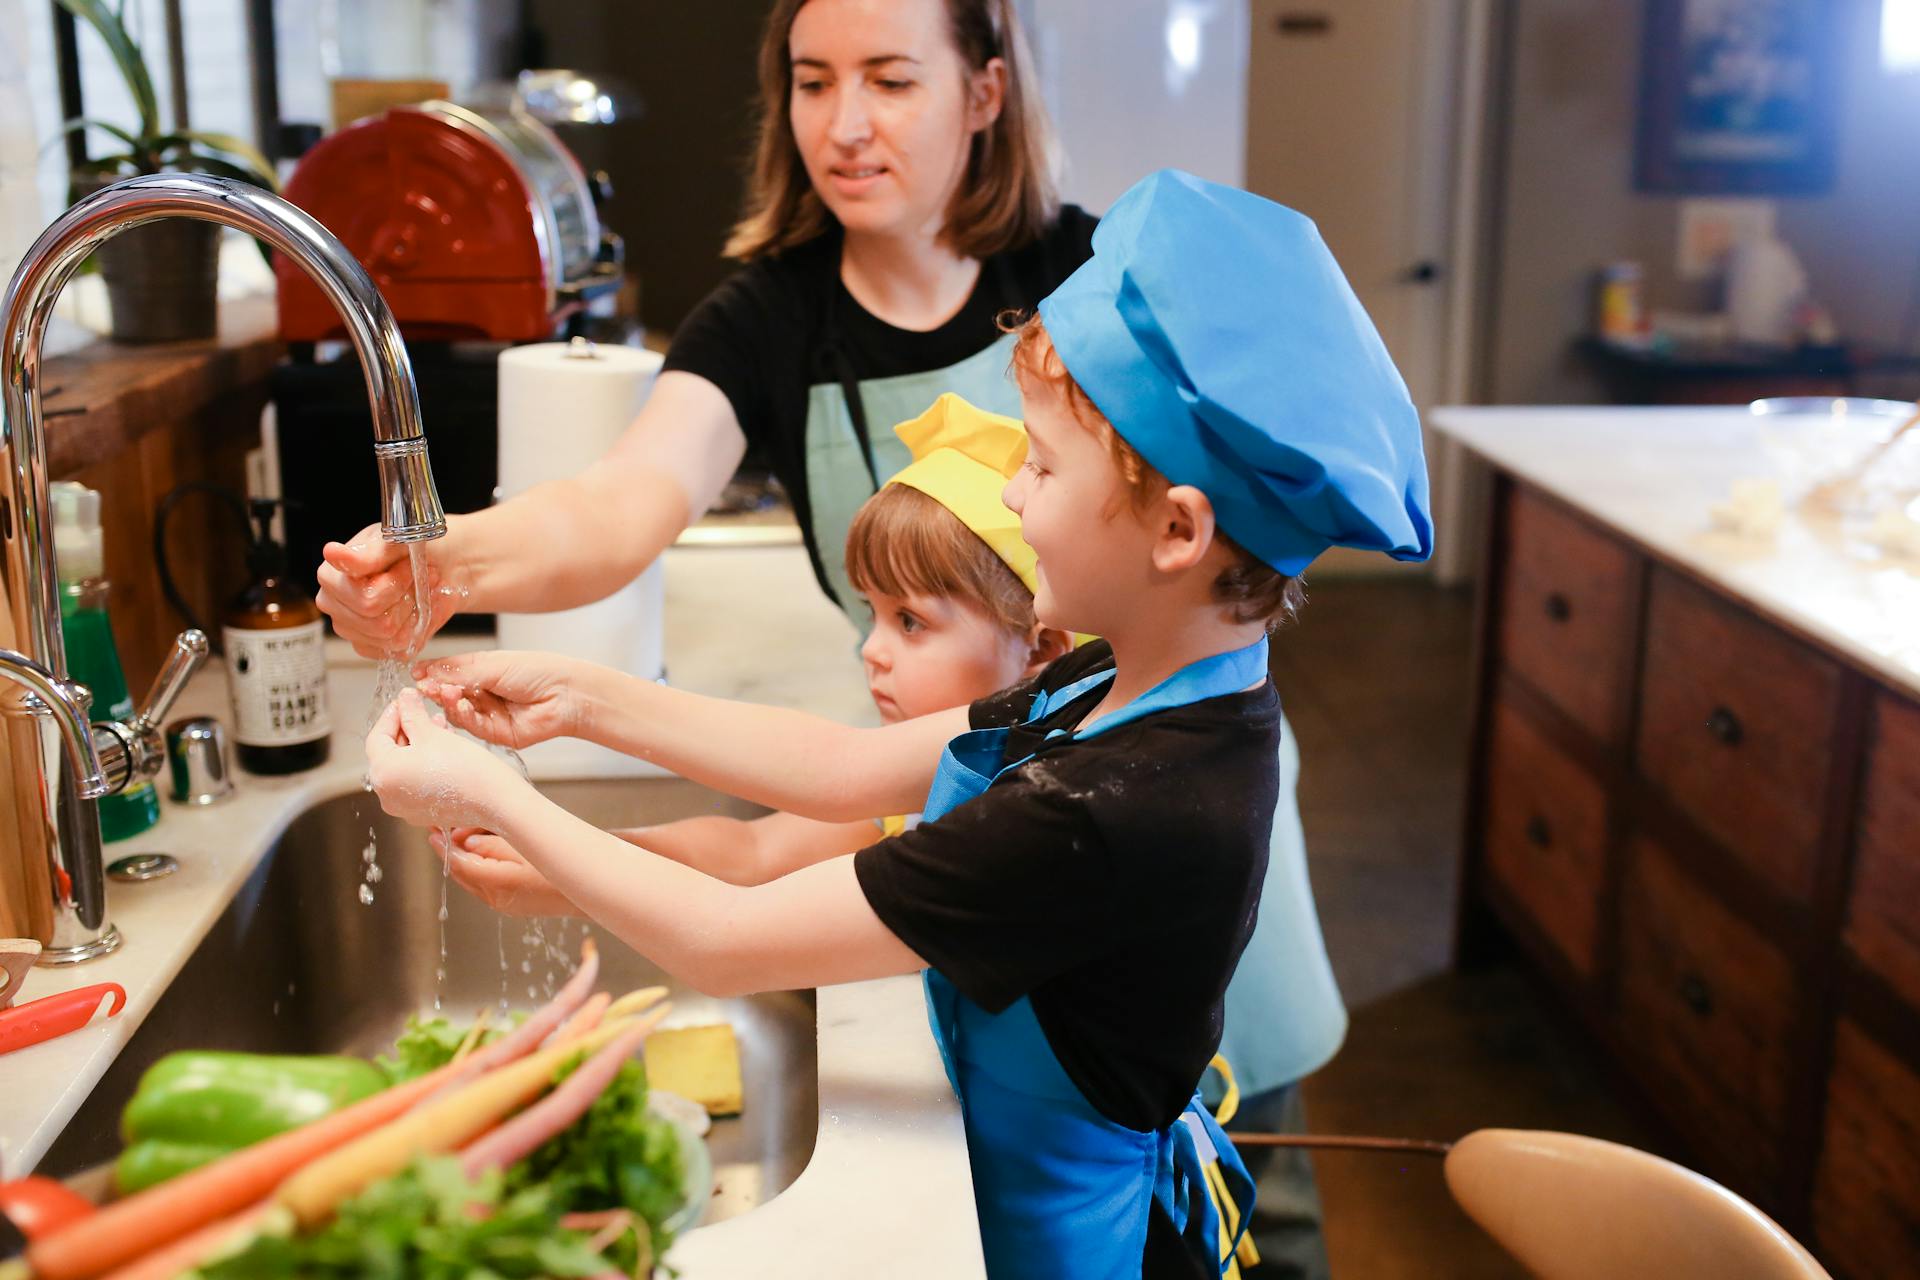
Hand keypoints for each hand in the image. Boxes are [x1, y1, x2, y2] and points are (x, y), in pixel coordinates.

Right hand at [316, 521, 467, 658]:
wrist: (431, 562)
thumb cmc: (408, 550)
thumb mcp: (393, 542)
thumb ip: (366, 554)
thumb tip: (331, 553)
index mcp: (331, 577)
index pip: (368, 601)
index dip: (398, 584)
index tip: (409, 565)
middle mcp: (333, 606)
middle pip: (380, 623)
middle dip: (408, 599)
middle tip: (419, 576)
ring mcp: (349, 630)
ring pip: (392, 638)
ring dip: (416, 613)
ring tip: (419, 590)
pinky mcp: (369, 647)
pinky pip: (400, 650)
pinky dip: (418, 629)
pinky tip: (418, 608)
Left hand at [365, 691, 523, 828]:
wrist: (495, 800)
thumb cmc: (465, 768)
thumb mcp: (433, 733)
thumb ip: (412, 713)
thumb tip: (404, 699)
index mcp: (384, 774)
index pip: (377, 737)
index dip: (391, 715)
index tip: (404, 701)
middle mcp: (387, 795)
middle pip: (388, 754)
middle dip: (406, 730)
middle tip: (422, 712)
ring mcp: (404, 807)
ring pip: (403, 767)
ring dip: (417, 746)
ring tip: (438, 729)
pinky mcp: (421, 812)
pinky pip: (414, 782)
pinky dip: (423, 764)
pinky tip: (442, 750)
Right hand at [413, 650, 595, 748]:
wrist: (565, 694)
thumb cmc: (536, 671)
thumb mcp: (493, 664)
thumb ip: (458, 671)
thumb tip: (425, 670)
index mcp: (482, 672)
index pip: (449, 673)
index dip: (432, 674)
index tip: (415, 674)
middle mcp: (482, 694)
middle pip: (449, 694)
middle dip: (436, 690)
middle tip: (424, 686)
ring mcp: (488, 715)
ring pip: (456, 713)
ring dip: (448, 703)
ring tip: (445, 693)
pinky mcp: (495, 734)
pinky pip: (471, 727)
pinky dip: (462, 717)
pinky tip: (461, 707)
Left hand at [433, 827, 580, 917]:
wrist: (588, 893)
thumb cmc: (561, 868)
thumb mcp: (526, 848)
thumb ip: (493, 844)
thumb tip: (466, 842)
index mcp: (497, 884)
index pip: (460, 864)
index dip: (443, 846)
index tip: (432, 830)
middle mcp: (495, 898)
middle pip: (463, 873)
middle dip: (451, 851)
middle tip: (442, 829)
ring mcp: (503, 904)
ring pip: (473, 879)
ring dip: (465, 859)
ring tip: (460, 837)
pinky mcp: (512, 905)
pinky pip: (486, 885)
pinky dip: (479, 868)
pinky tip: (482, 853)